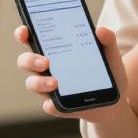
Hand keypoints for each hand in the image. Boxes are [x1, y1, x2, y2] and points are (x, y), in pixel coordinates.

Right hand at [14, 25, 133, 124]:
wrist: (114, 102)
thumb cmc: (106, 74)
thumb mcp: (110, 56)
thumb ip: (107, 41)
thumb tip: (101, 30)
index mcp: (54, 50)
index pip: (31, 38)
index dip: (23, 34)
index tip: (24, 31)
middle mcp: (46, 68)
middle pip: (25, 61)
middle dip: (30, 60)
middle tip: (45, 62)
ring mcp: (49, 88)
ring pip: (32, 83)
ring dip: (39, 82)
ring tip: (55, 82)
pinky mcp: (57, 106)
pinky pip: (48, 106)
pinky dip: (50, 104)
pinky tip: (56, 103)